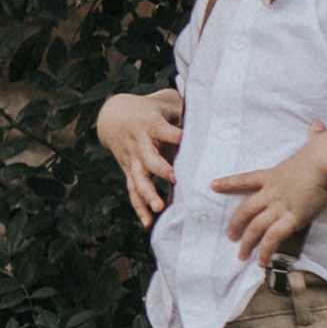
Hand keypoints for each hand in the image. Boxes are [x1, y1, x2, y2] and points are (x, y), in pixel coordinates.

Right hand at [97, 87, 186, 229]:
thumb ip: (184, 110)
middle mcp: (139, 144)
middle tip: (173, 178)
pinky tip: (148, 223)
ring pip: (139, 178)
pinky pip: (133, 191)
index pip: (162, 130)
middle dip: (160, 168)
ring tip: (159, 207)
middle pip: (148, 157)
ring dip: (148, 194)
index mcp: (150, 124)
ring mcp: (133, 160)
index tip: (184, 139)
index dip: (174, 135)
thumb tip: (214, 113)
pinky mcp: (129, 171)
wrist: (112, 116)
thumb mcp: (163, 104)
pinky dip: (139, 207)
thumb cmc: (149, 111)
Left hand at [211, 137, 326, 265]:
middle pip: (245, 210)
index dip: (228, 183)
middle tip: (229, 237)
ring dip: (247, 243)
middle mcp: (271, 192)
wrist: (325, 161)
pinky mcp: (292, 218)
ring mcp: (280, 206)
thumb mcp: (313, 144)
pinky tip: (261, 261)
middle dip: (235, 224)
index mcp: (273, 175)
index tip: (213, 185)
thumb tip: (318, 126)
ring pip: (255, 228)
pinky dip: (265, 250)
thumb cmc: (322, 152)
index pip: (245, 179)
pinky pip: (274, 238)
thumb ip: (313, 136)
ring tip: (241, 256)